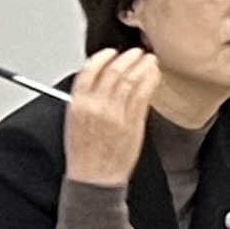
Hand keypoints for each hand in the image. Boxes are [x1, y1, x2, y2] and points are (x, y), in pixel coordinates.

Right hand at [61, 47, 159, 187]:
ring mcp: (116, 113)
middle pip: (113, 71)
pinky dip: (149, 80)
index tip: (111, 52)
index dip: (102, 57)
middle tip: (136, 51)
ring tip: (149, 58)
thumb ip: (86, 100)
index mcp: (78, 104)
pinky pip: (143, 95)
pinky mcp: (133, 122)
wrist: (95, 177)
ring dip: (141, 65)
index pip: (89, 71)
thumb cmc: (85, 152)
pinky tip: (153, 74)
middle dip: (127, 57)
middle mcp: (96, 106)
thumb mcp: (76, 121)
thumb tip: (100, 82)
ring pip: (130, 81)